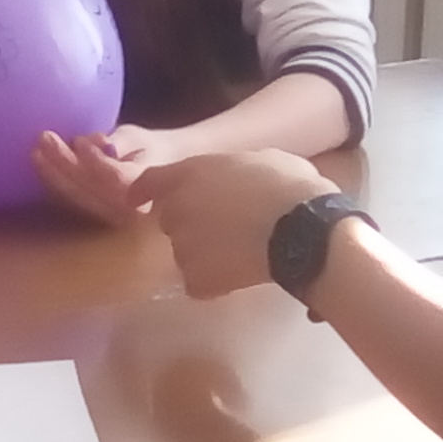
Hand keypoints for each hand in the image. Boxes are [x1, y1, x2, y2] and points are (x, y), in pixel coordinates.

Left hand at [32, 124, 180, 225]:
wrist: (155, 174)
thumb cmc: (148, 150)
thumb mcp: (140, 139)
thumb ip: (124, 142)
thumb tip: (106, 146)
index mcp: (147, 192)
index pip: (117, 180)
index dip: (95, 161)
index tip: (80, 140)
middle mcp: (128, 214)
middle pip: (92, 192)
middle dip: (65, 166)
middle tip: (46, 138)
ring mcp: (110, 220)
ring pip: (77, 199)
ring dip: (53, 175)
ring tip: (37, 149)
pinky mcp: (93, 219)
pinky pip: (70, 203)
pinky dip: (52, 184)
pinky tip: (39, 163)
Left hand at [132, 150, 339, 297]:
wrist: (302, 231)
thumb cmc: (289, 186)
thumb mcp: (259, 159)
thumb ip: (231, 171)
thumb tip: (237, 179)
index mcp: (189, 173)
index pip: (149, 182)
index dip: (143, 192)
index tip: (139, 201)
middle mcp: (176, 209)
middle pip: (170, 220)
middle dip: (190, 225)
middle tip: (226, 229)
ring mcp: (182, 246)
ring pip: (185, 253)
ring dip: (204, 255)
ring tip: (240, 254)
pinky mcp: (195, 278)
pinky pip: (199, 282)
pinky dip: (215, 283)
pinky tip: (242, 274)